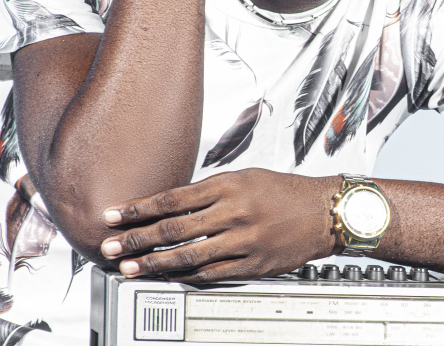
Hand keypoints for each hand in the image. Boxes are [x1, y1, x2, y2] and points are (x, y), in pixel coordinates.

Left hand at [100, 169, 339, 281]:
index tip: (115, 214)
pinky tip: (168, 278)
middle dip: (136, 238)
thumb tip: (174, 203)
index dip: (140, 208)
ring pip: (189, 255)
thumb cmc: (284, 190)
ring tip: (129, 267)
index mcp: (230, 185)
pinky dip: (187, 277)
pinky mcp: (253, 264)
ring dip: (154, 263)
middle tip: (109, 245)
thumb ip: (211, 190)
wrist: (323, 211)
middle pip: (174, 228)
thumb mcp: (247, 176)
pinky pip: (213, 274)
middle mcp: (234, 211)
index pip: (173, 197)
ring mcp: (243, 240)